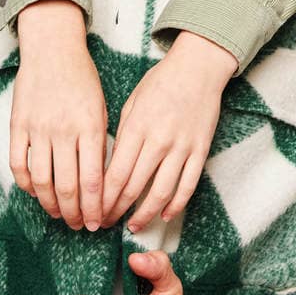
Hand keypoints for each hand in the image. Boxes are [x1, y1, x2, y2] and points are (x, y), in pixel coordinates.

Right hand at [10, 0, 107, 229]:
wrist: (52, 49)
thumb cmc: (82, 79)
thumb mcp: (102, 108)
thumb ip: (100, 144)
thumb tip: (100, 183)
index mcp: (90, 126)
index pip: (93, 180)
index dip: (95, 208)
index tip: (98, 223)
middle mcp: (63, 130)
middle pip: (68, 186)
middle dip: (74, 213)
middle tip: (78, 226)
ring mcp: (38, 129)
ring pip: (41, 181)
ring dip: (50, 205)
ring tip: (58, 215)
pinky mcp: (18, 125)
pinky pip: (18, 164)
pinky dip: (26, 185)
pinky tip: (35, 193)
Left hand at [100, 32, 236, 230]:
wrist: (198, 68)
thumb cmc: (161, 82)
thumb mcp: (131, 104)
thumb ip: (122, 136)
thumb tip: (111, 167)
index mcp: (136, 128)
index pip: (115, 174)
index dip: (102, 199)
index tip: (95, 211)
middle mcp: (158, 141)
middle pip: (133, 187)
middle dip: (117, 210)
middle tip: (107, 224)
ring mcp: (182, 148)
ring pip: (161, 192)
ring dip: (145, 214)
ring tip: (133, 226)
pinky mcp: (200, 151)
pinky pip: (188, 185)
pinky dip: (176, 205)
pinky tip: (165, 215)